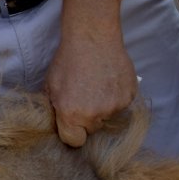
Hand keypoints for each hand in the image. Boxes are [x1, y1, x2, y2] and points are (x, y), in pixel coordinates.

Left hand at [46, 30, 136, 146]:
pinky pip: (121, 106)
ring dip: (102, 108)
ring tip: (96, 87)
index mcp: (71, 115)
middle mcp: (94, 114)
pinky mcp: (129, 96)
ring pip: (107, 118)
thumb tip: (58, 125)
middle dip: (86, 119)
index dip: (71, 133)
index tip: (71, 124)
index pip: (74, 141)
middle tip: (83, 98)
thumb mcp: (50, 87)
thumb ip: (55, 111)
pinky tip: (107, 82)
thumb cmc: (67, 61)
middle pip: (91, 130)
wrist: (92, 38)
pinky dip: (115, 98)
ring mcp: (114, 106)